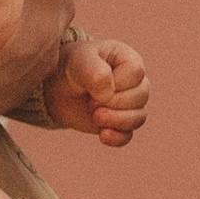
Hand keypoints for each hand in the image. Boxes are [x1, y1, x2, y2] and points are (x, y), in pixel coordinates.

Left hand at [37, 32, 148, 147]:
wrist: (58, 87)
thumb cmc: (72, 66)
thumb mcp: (79, 62)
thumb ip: (95, 72)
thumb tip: (108, 94)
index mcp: (129, 60)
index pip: (136, 73)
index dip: (116, 83)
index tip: (93, 85)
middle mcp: (135, 82)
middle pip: (141, 96)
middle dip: (115, 103)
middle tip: (91, 102)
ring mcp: (130, 105)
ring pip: (138, 117)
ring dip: (116, 121)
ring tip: (95, 117)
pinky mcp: (119, 125)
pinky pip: (127, 136)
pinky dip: (116, 138)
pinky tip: (102, 135)